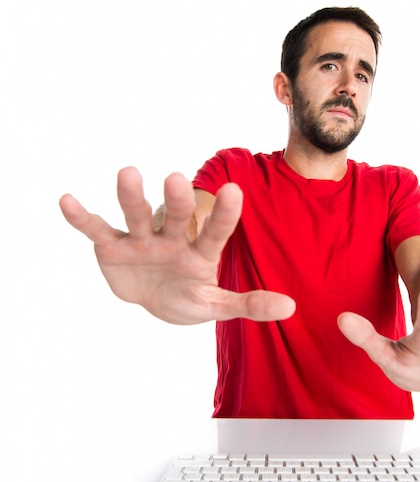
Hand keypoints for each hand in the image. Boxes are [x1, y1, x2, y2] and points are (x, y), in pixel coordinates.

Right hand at [59, 167, 295, 323]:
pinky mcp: (112, 246)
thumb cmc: (189, 297)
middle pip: (175, 217)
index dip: (224, 215)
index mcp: (199, 253)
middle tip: (177, 178)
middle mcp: (171, 239)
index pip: (215, 233)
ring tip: (128, 173)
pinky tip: (67, 201)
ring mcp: (141, 240)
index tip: (235, 191)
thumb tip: (290, 308)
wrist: (154, 300)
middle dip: (175, 201)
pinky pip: (97, 229)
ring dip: (131, 197)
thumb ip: (249, 304)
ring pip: (136, 216)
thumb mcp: (216, 304)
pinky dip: (82, 218)